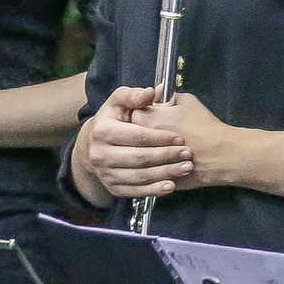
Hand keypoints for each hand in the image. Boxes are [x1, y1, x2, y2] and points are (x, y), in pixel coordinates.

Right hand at [83, 85, 191, 201]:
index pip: (136, 136)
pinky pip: (134, 191)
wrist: (95, 144)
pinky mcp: (112, 187)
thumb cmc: (114, 118)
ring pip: (139, 176)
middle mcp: (100, 154)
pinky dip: (153, 190)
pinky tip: (170, 186)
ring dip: (165, 173)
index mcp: (103, 130)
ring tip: (186, 168)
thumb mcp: (120, 100)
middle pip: (139, 158)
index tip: (180, 137)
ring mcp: (105, 173)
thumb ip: (135, 95)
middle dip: (166, 156)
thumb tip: (151, 92)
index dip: (160, 137)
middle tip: (188, 153)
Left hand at [138, 90, 283, 194]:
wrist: (218, 155)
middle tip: (155, 131)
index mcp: (144, 120)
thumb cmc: (203, 126)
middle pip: (127, 137)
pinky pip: (142, 174)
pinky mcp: (150, 179)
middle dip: (138, 134)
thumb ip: (166, 96)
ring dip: (142, 152)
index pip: (129, 113)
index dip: (140, 112)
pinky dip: (149, 169)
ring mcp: (143, 163)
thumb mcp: (186, 101)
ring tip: (160, 148)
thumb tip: (157, 92)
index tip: (150, 114)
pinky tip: (163, 163)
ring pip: (133, 157)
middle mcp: (138, 143)